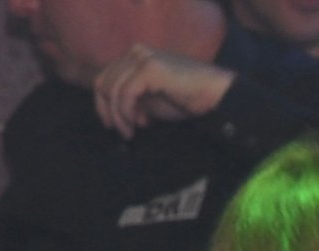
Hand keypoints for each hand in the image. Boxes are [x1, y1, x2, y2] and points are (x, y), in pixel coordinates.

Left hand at [93, 45, 234, 139]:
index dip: (104, 104)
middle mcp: (136, 52)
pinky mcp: (149, 68)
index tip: (114, 125)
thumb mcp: (153, 101)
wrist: (215, 95)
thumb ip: (133, 101)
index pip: (105, 78)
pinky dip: (127, 112)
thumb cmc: (189, 99)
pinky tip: (139, 124)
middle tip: (123, 131)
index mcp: (135, 56)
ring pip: (112, 89)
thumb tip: (116, 114)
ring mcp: (142, 57)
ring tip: (131, 132)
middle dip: (109, 111)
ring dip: (119, 115)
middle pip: (104, 82)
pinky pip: (126, 93)